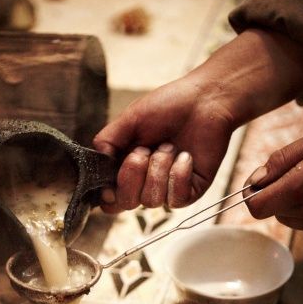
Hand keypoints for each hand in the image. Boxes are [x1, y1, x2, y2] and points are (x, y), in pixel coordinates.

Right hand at [93, 73, 233, 212]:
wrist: (205, 100)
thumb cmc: (168, 106)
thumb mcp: (128, 120)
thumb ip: (106, 142)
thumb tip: (97, 167)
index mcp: (127, 169)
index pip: (110, 199)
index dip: (107, 193)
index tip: (111, 173)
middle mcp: (145, 183)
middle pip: (126, 203)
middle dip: (132, 174)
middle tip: (145, 149)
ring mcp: (168, 190)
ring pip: (151, 200)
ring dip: (159, 168)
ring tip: (170, 146)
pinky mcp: (191, 192)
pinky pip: (176, 200)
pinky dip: (179, 175)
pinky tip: (185, 156)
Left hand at [244, 130, 302, 237]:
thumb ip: (281, 161)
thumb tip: (254, 181)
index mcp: (302, 187)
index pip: (256, 207)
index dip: (253, 195)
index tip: (260, 183)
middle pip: (271, 211)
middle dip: (277, 194)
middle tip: (300, 173)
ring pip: (288, 217)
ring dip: (294, 202)